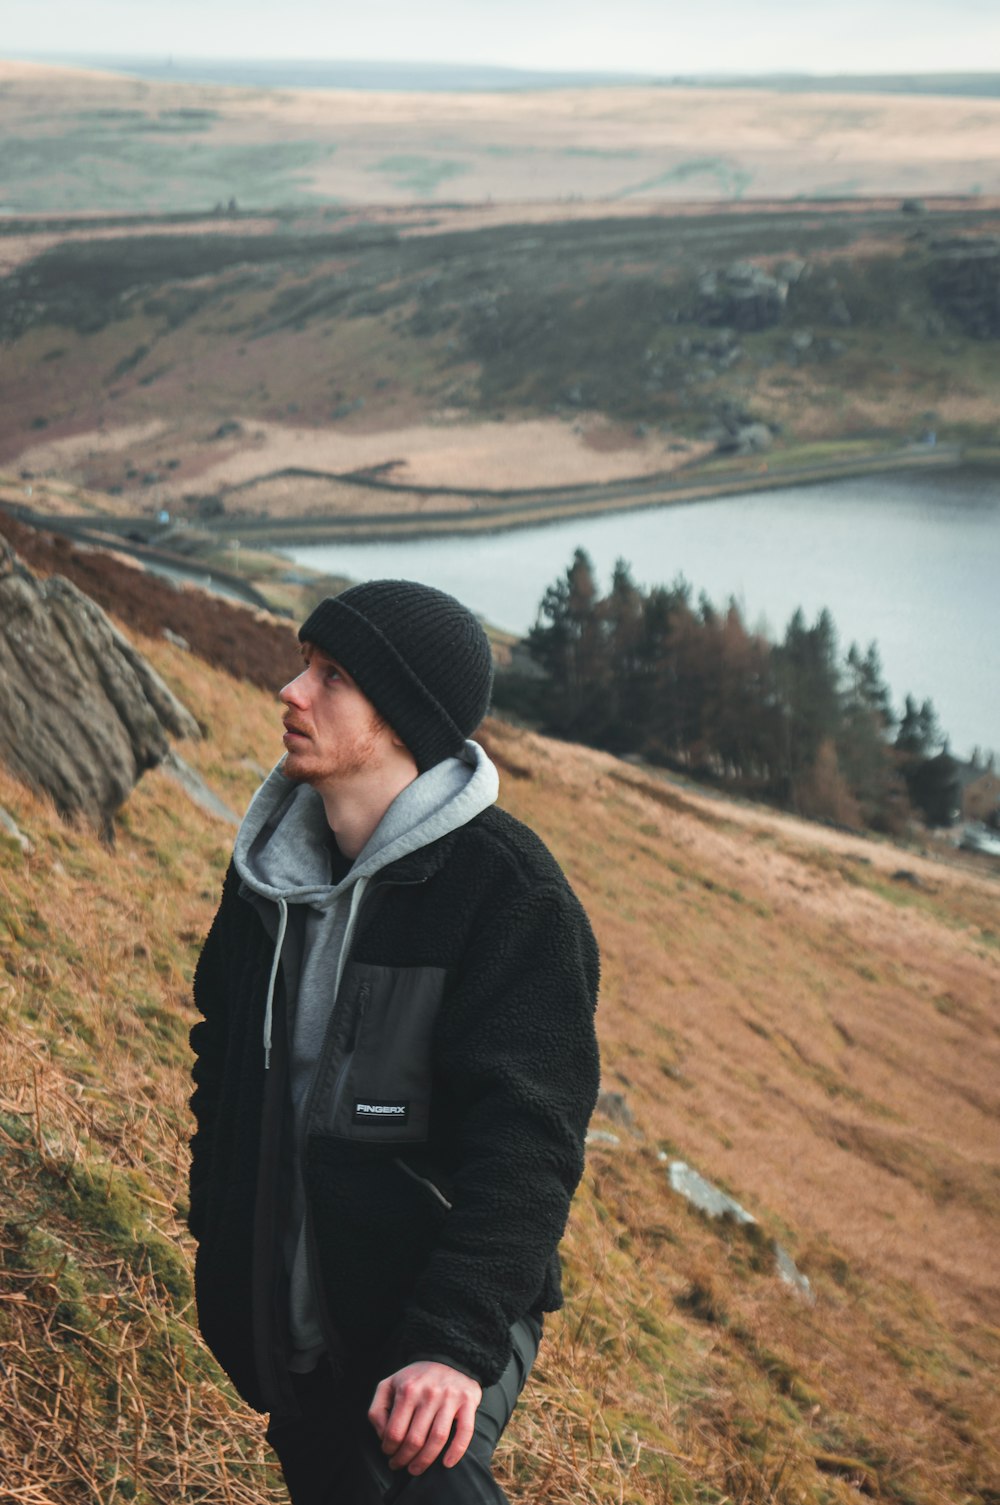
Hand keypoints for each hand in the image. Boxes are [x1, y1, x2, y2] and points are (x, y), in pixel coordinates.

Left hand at [368, 1361, 482, 1475]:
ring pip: (437, 1439)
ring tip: (416, 1469)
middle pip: (414, 1440)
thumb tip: (382, 1436)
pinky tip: (447, 1463)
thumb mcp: (389, 1385)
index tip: (389, 1454)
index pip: (394, 1432)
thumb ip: (378, 1410)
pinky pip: (464, 1432)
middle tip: (400, 1465)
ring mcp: (450, 1397)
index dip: (389, 1449)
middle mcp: (429, 1393)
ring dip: (425, 1461)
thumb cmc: (416, 1378)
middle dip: (404, 1459)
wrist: (449, 1356)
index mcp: (408, 1389)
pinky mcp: (468, 1401)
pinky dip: (456, 1451)